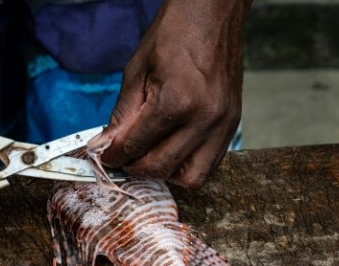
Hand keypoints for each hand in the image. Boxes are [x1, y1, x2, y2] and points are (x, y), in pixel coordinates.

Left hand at [97, 0, 251, 188]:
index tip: (106, 157)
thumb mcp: (136, 72)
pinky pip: (211, 164)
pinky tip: (173, 149)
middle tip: (125, 158)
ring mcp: (222, 124)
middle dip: (136, 167)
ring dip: (167, 173)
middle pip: (162, 167)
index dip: (115, 156)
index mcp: (176, 101)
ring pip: (193, 177)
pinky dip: (189, 164)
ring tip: (152, 155)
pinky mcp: (232, 125)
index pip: (136, 146)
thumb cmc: (174, 35)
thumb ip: (122, 116)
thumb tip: (106, 146)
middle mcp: (204, 118)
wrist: (211, 15)